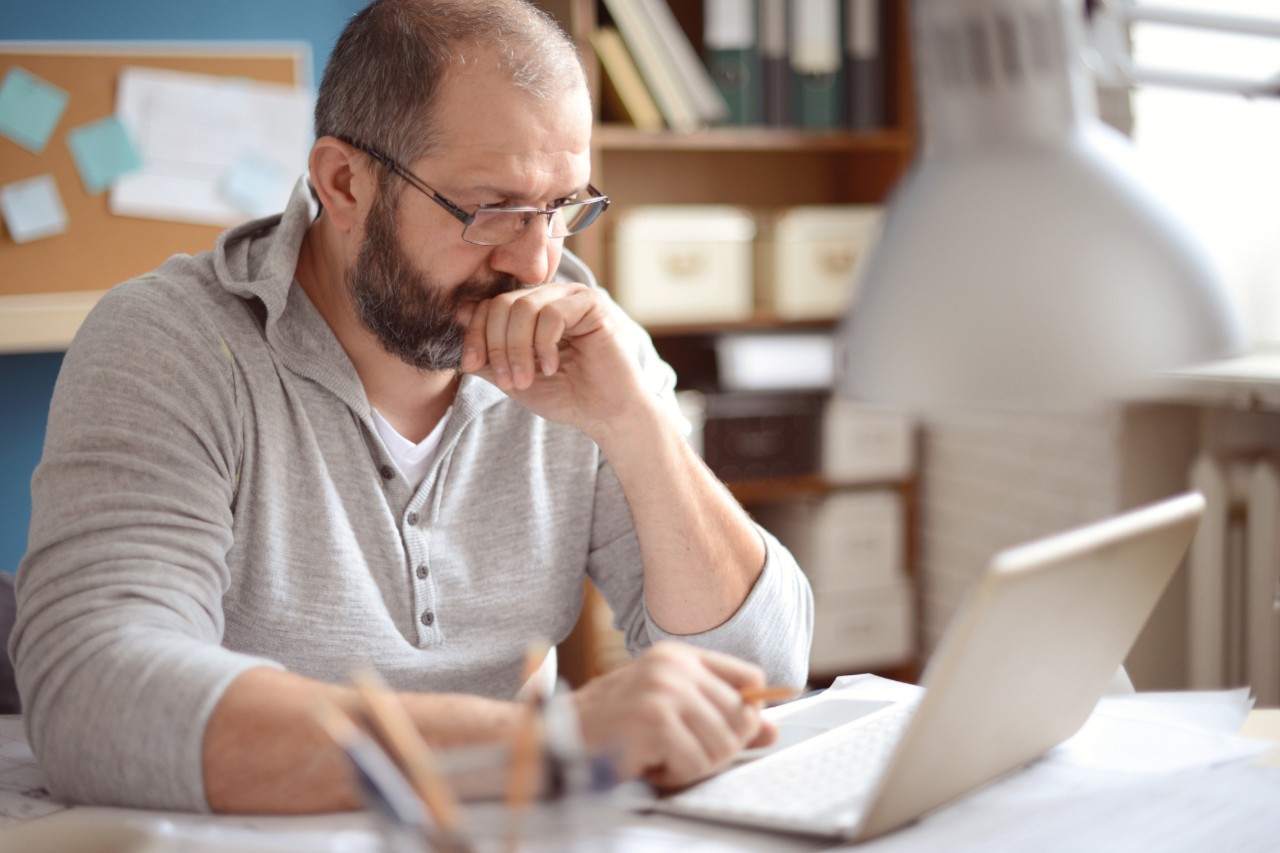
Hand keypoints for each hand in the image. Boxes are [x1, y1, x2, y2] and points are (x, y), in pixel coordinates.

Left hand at [457, 284, 651, 438]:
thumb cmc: (565, 396)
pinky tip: (551, 367)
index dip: (473, 334)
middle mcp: (550, 296)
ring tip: (527, 379)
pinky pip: (551, 313)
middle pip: (502, 304)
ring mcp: (571, 296)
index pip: (488, 306)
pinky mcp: (592, 304)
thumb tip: (455, 322)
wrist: (606, 414)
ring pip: (523, 308)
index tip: (471, 366)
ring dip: (517, 350)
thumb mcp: (513, 376)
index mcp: (530, 309)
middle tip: (507, 381)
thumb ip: (487, 353)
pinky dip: (543, 345)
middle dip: (496, 346)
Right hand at [570, 642, 778, 788]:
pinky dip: (675, 775)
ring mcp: (664, 690)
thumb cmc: (612, 728)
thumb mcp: (671, 712)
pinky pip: (696, 763)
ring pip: (724, 744)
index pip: (750, 677)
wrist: (558, 738)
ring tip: (660, 755)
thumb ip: (722, 719)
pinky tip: (649, 763)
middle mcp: (674, 666)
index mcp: (679, 655)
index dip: (745, 712)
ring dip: (694, 764)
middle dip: (717, 747)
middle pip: (742, 717)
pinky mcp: (655, 720)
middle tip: (678, 750)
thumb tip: (772, 731)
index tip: (720, 730)